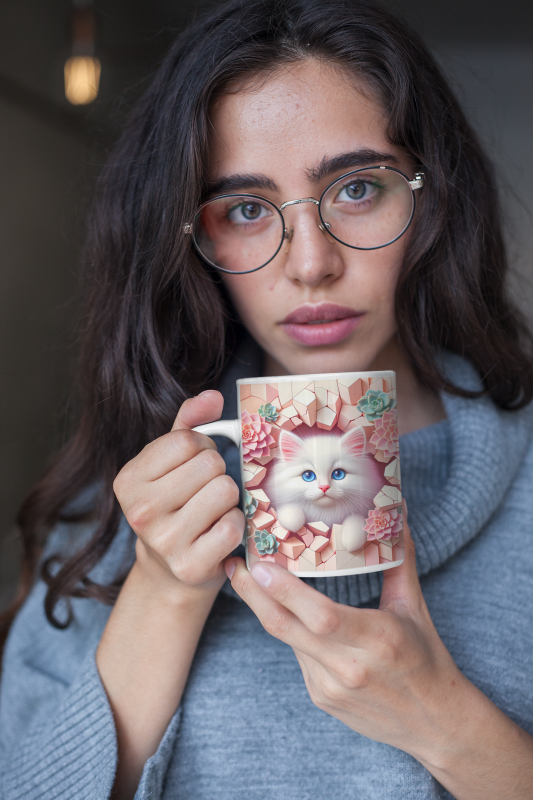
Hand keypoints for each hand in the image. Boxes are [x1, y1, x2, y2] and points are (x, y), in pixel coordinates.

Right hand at [114, 390, 243, 597]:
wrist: (170, 570)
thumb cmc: (175, 505)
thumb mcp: (171, 461)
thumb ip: (189, 423)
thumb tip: (213, 396)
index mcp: (128, 480)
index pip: (188, 440)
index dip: (203, 448)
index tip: (195, 467)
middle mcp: (140, 511)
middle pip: (210, 464)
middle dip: (217, 473)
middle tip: (205, 492)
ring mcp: (164, 541)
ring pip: (226, 490)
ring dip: (229, 499)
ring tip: (212, 511)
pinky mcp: (190, 565)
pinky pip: (233, 525)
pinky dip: (235, 525)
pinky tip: (218, 533)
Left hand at [225, 504, 466, 764]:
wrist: (435, 725)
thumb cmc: (427, 659)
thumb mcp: (414, 607)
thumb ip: (399, 559)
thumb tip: (399, 512)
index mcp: (377, 639)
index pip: (320, 615)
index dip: (285, 591)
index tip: (259, 565)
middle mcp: (349, 666)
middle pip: (286, 627)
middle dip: (253, 595)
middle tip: (234, 565)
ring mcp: (330, 687)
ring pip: (287, 639)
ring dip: (266, 608)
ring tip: (250, 578)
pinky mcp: (321, 698)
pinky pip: (297, 656)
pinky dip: (289, 630)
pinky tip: (283, 610)